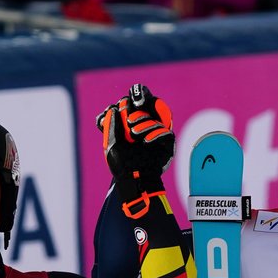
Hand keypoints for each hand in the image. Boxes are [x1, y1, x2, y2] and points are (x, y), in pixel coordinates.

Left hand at [96, 84, 174, 217]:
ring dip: (143, 122)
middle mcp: (146, 124)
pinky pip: (165, 132)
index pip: (136, 102)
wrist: (134, 181)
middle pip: (151, 102)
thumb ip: (110, 126)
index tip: (122, 104)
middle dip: (141, 101)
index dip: (134, 97)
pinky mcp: (167, 143)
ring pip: (155, 118)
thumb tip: (113, 109)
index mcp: (132, 122)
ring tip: (133, 132)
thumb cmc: (121, 164)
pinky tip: (146, 142)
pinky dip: (154, 134)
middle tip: (133, 107)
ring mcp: (158, 133)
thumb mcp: (110, 143)